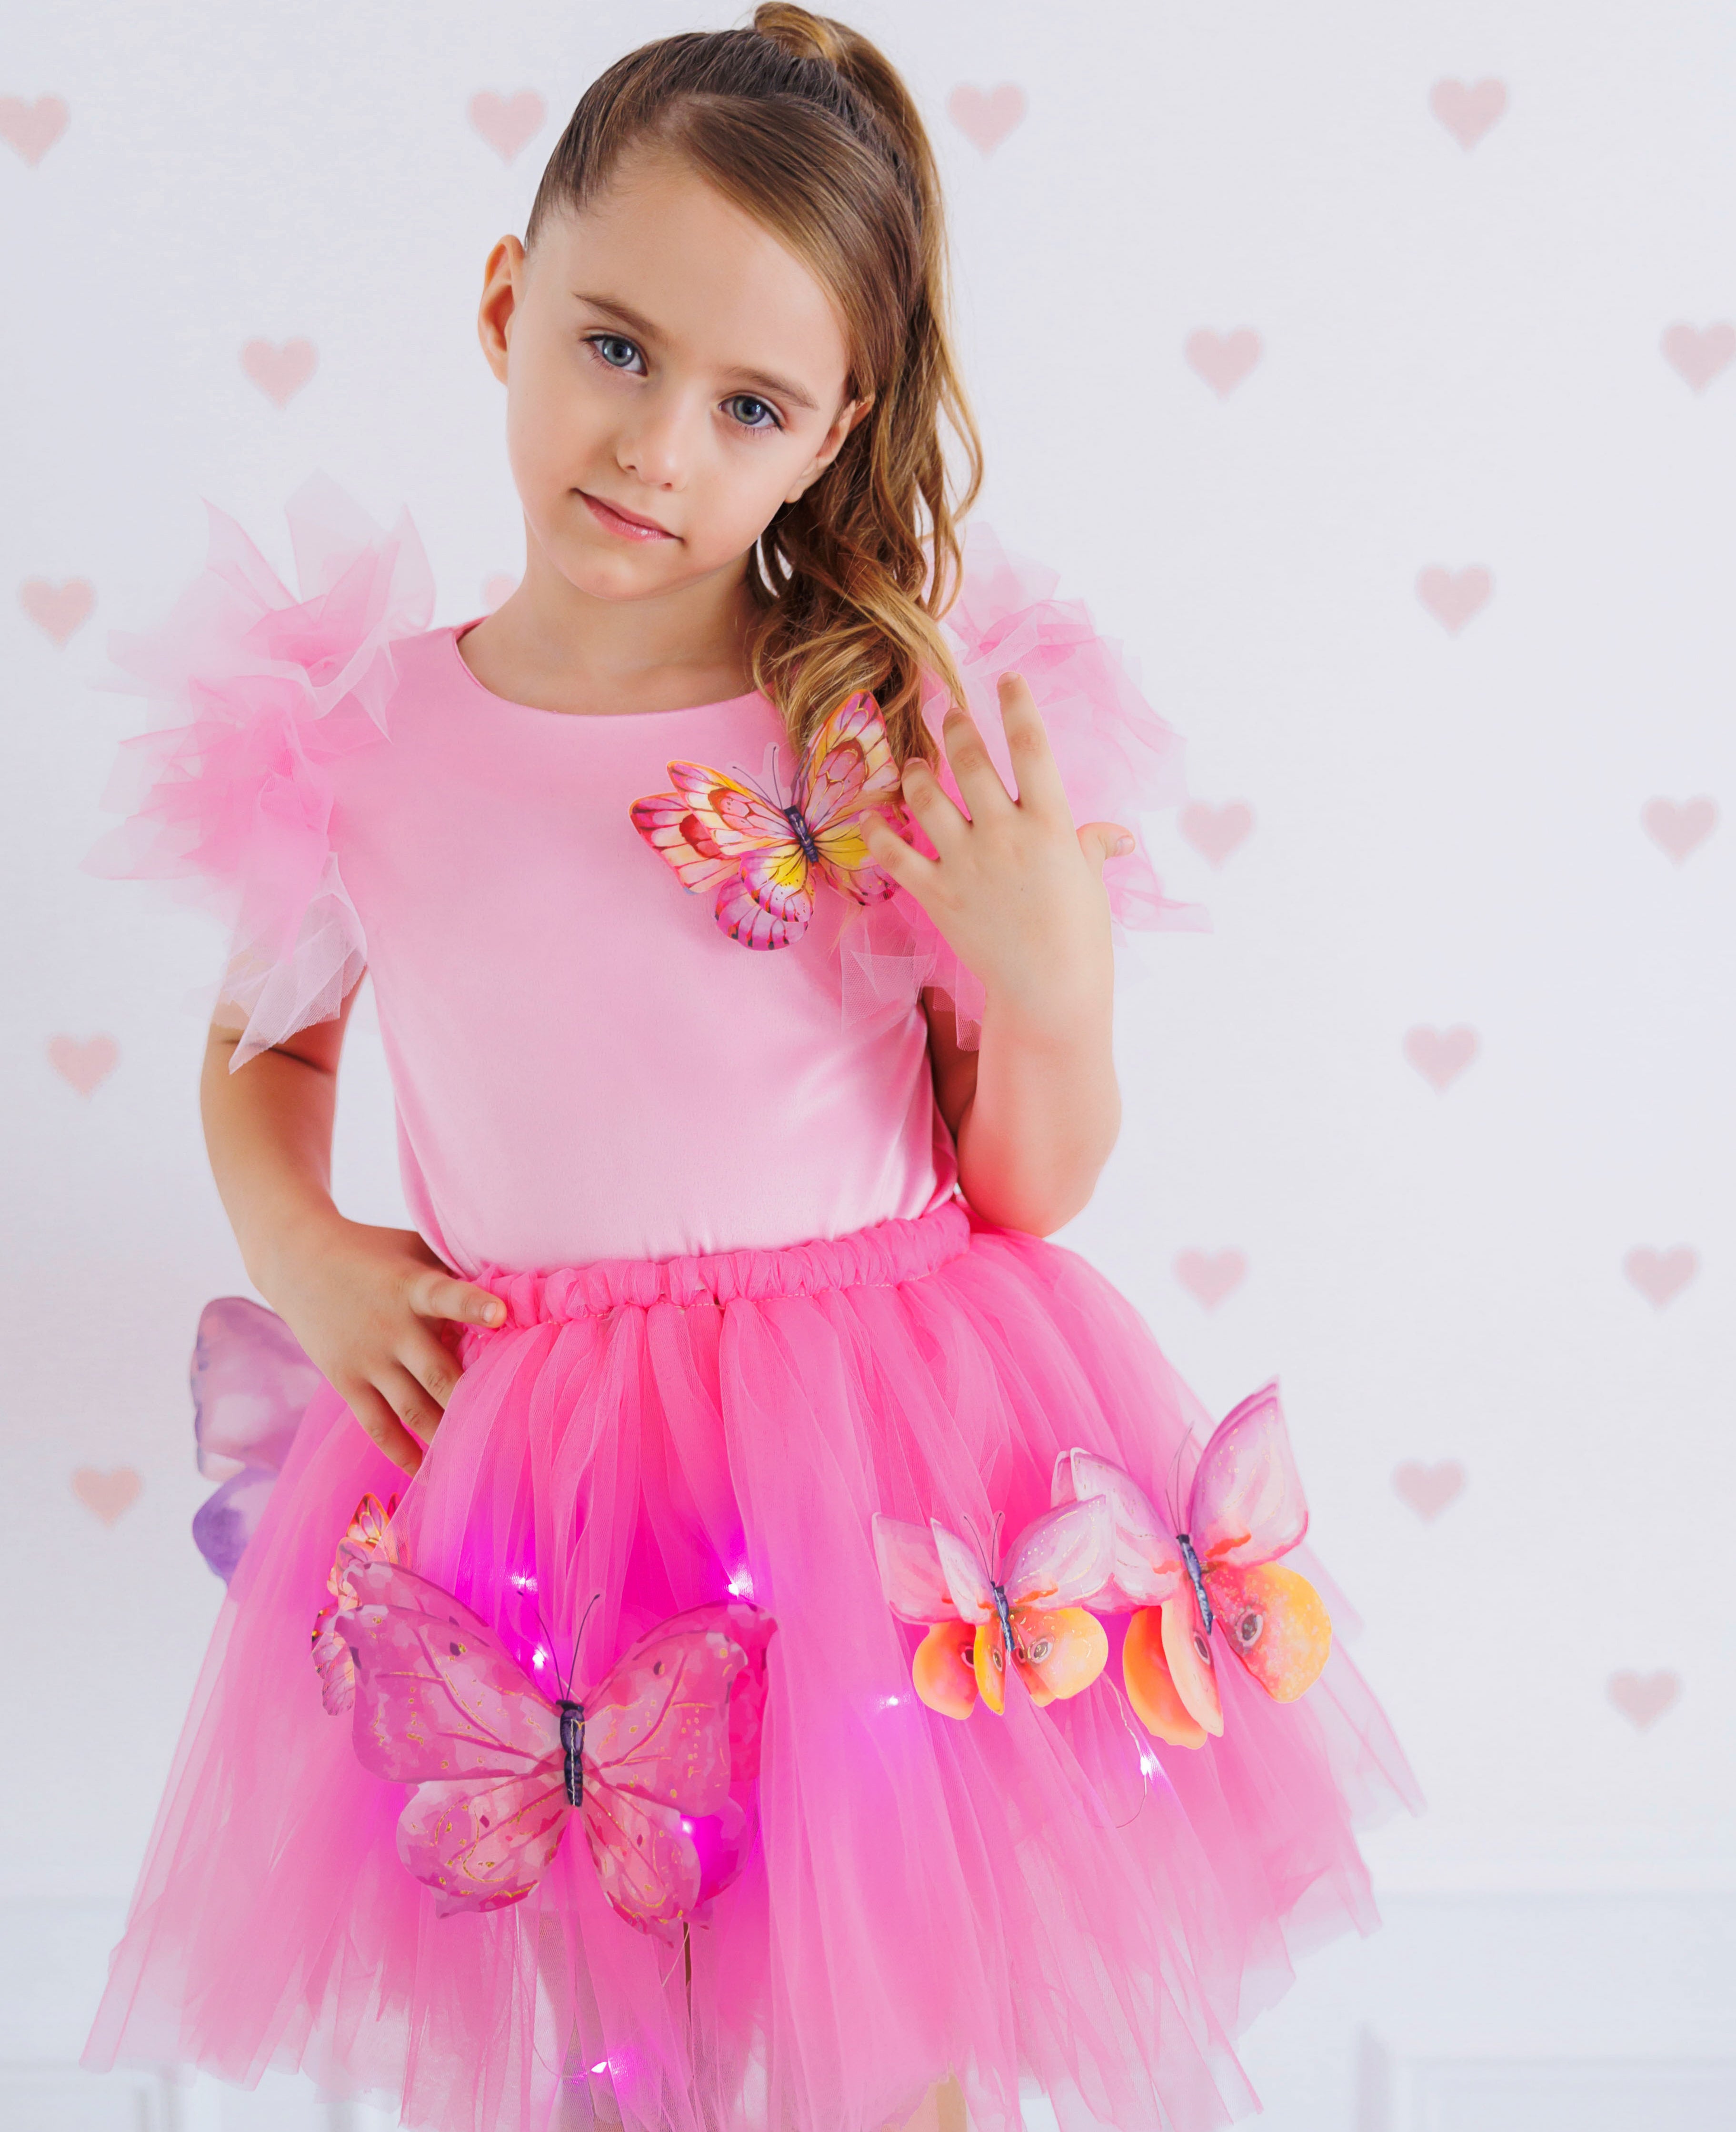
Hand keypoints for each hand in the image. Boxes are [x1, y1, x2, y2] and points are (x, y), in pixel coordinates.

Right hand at [256, 1215, 504, 1476]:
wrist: (297, 1260)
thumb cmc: (373, 1250)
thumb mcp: (413, 1247)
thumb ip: (453, 1268)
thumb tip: (512, 1284)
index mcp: (411, 1287)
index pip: (445, 1295)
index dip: (473, 1305)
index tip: (501, 1314)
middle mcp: (391, 1328)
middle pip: (438, 1374)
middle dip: (472, 1402)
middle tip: (510, 1429)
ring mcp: (367, 1360)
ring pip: (412, 1410)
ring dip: (444, 1436)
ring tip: (476, 1459)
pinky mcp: (346, 1382)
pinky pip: (377, 1426)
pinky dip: (401, 1452)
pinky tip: (425, 1471)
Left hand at [860, 672, 1133, 1037]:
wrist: (1049, 991)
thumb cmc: (1080, 936)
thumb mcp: (1092, 883)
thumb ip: (1093, 847)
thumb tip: (1116, 835)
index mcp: (1050, 823)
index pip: (1031, 746)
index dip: (1017, 705)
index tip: (1006, 679)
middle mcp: (1003, 833)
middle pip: (971, 761)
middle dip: (957, 727)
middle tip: (950, 712)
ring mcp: (966, 862)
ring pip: (926, 798)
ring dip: (917, 773)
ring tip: (916, 764)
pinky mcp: (936, 893)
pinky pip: (895, 854)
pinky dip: (877, 833)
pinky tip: (868, 817)